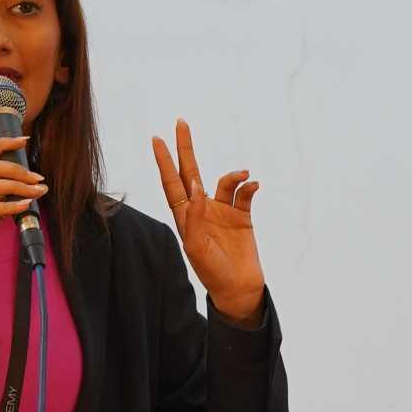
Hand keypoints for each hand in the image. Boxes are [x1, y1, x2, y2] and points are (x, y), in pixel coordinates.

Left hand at [152, 119, 264, 324]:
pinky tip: (253, 184)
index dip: (164, 162)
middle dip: (186, 148)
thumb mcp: (196, 246)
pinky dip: (249, 186)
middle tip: (181, 122)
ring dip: (233, 175)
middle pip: (191, 171)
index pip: (172, 183)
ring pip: (225, 182)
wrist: (238, 289)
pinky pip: (245, 193)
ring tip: (243, 174)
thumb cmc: (211, 272)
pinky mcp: (243, 216)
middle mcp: (202, 209)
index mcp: (185, 216)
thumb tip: (196, 186)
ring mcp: (223, 211)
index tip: (157, 139)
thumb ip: (194, 216)